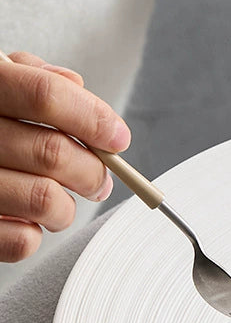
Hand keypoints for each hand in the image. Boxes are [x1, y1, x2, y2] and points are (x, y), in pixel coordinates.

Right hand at [0, 52, 130, 261]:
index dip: (94, 118)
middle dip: (93, 172)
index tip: (118, 137)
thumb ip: (34, 80)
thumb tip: (77, 87)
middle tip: (98, 180)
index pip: (45, 95)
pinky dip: (36, 234)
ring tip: (62, 202)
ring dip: (68, 208)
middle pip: (54, 153)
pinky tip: (27, 220)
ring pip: (46, 201)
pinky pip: (21, 241)